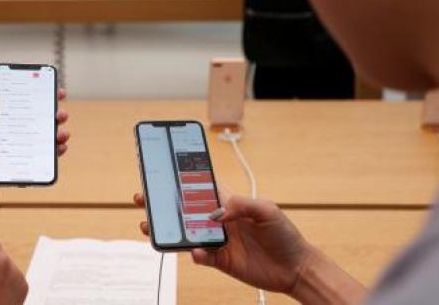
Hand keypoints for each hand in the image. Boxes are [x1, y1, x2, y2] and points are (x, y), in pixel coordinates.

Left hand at [0, 65, 69, 184]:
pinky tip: (58, 148)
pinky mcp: (22, 160)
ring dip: (60, 133)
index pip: (33, 101)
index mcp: (9, 112)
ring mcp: (21, 144)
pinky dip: (55, 152)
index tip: (59, 92)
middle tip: (60, 114)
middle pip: (45, 118)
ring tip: (61, 134)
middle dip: (58, 114)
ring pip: (47, 137)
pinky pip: (43, 156)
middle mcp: (17, 127)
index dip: (48, 95)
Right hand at [133, 189, 314, 294]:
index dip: (183, 178)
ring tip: (150, 225)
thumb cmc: (284, 234)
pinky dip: (193, 253)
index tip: (163, 170)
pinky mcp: (219, 260)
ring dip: (169, 229)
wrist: (295, 268)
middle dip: (163, 203)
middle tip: (144, 197)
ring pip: (186, 233)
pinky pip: (200, 256)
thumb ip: (241, 205)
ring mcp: (217, 240)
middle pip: (185, 209)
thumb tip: (216, 212)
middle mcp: (219, 220)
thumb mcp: (267, 210)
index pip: (200, 186)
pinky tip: (195, 251)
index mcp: (228, 202)